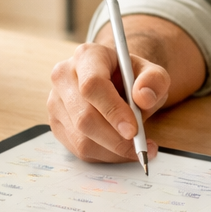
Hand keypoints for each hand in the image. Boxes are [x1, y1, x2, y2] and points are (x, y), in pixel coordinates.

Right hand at [48, 42, 168, 162]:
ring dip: (113, 150)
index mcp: (87, 56)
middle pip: (84, 117)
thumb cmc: (133, 77)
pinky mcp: (57, 124)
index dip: (112, 111)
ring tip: (138, 148)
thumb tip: (144, 97)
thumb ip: (154, 81)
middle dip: (115, 139)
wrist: (117, 81)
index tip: (133, 130)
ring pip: (81, 139)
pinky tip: (122, 148)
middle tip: (141, 146)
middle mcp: (64, 77)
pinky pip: (79, 150)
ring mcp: (56, 102)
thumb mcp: (152, 73)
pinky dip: (105, 155)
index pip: (92, 85)